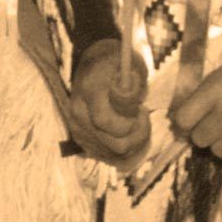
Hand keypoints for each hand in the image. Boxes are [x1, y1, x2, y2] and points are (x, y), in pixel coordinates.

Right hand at [62, 49, 150, 168]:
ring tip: (138, 125)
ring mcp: (78, 129)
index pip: (105, 121)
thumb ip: (135, 84)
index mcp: (89, 90)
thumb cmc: (117, 63)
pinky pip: (110, 158)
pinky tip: (130, 134)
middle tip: (143, 117)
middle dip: (138, 135)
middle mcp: (78, 112)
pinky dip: (126, 151)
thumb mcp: (131, 65)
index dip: (130, 124)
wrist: (93, 65)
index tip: (142, 110)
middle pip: (115, 145)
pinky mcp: (82, 140)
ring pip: (115, 155)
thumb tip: (135, 102)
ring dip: (135, 145)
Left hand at [168, 41, 221, 162]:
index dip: (185, 122)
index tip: (192, 119)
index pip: (183, 120)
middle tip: (216, 124)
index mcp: (215, 90)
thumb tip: (181, 127)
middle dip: (204, 132)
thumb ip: (199, 100)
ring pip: (218, 151)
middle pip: (199, 139)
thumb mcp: (219, 76)